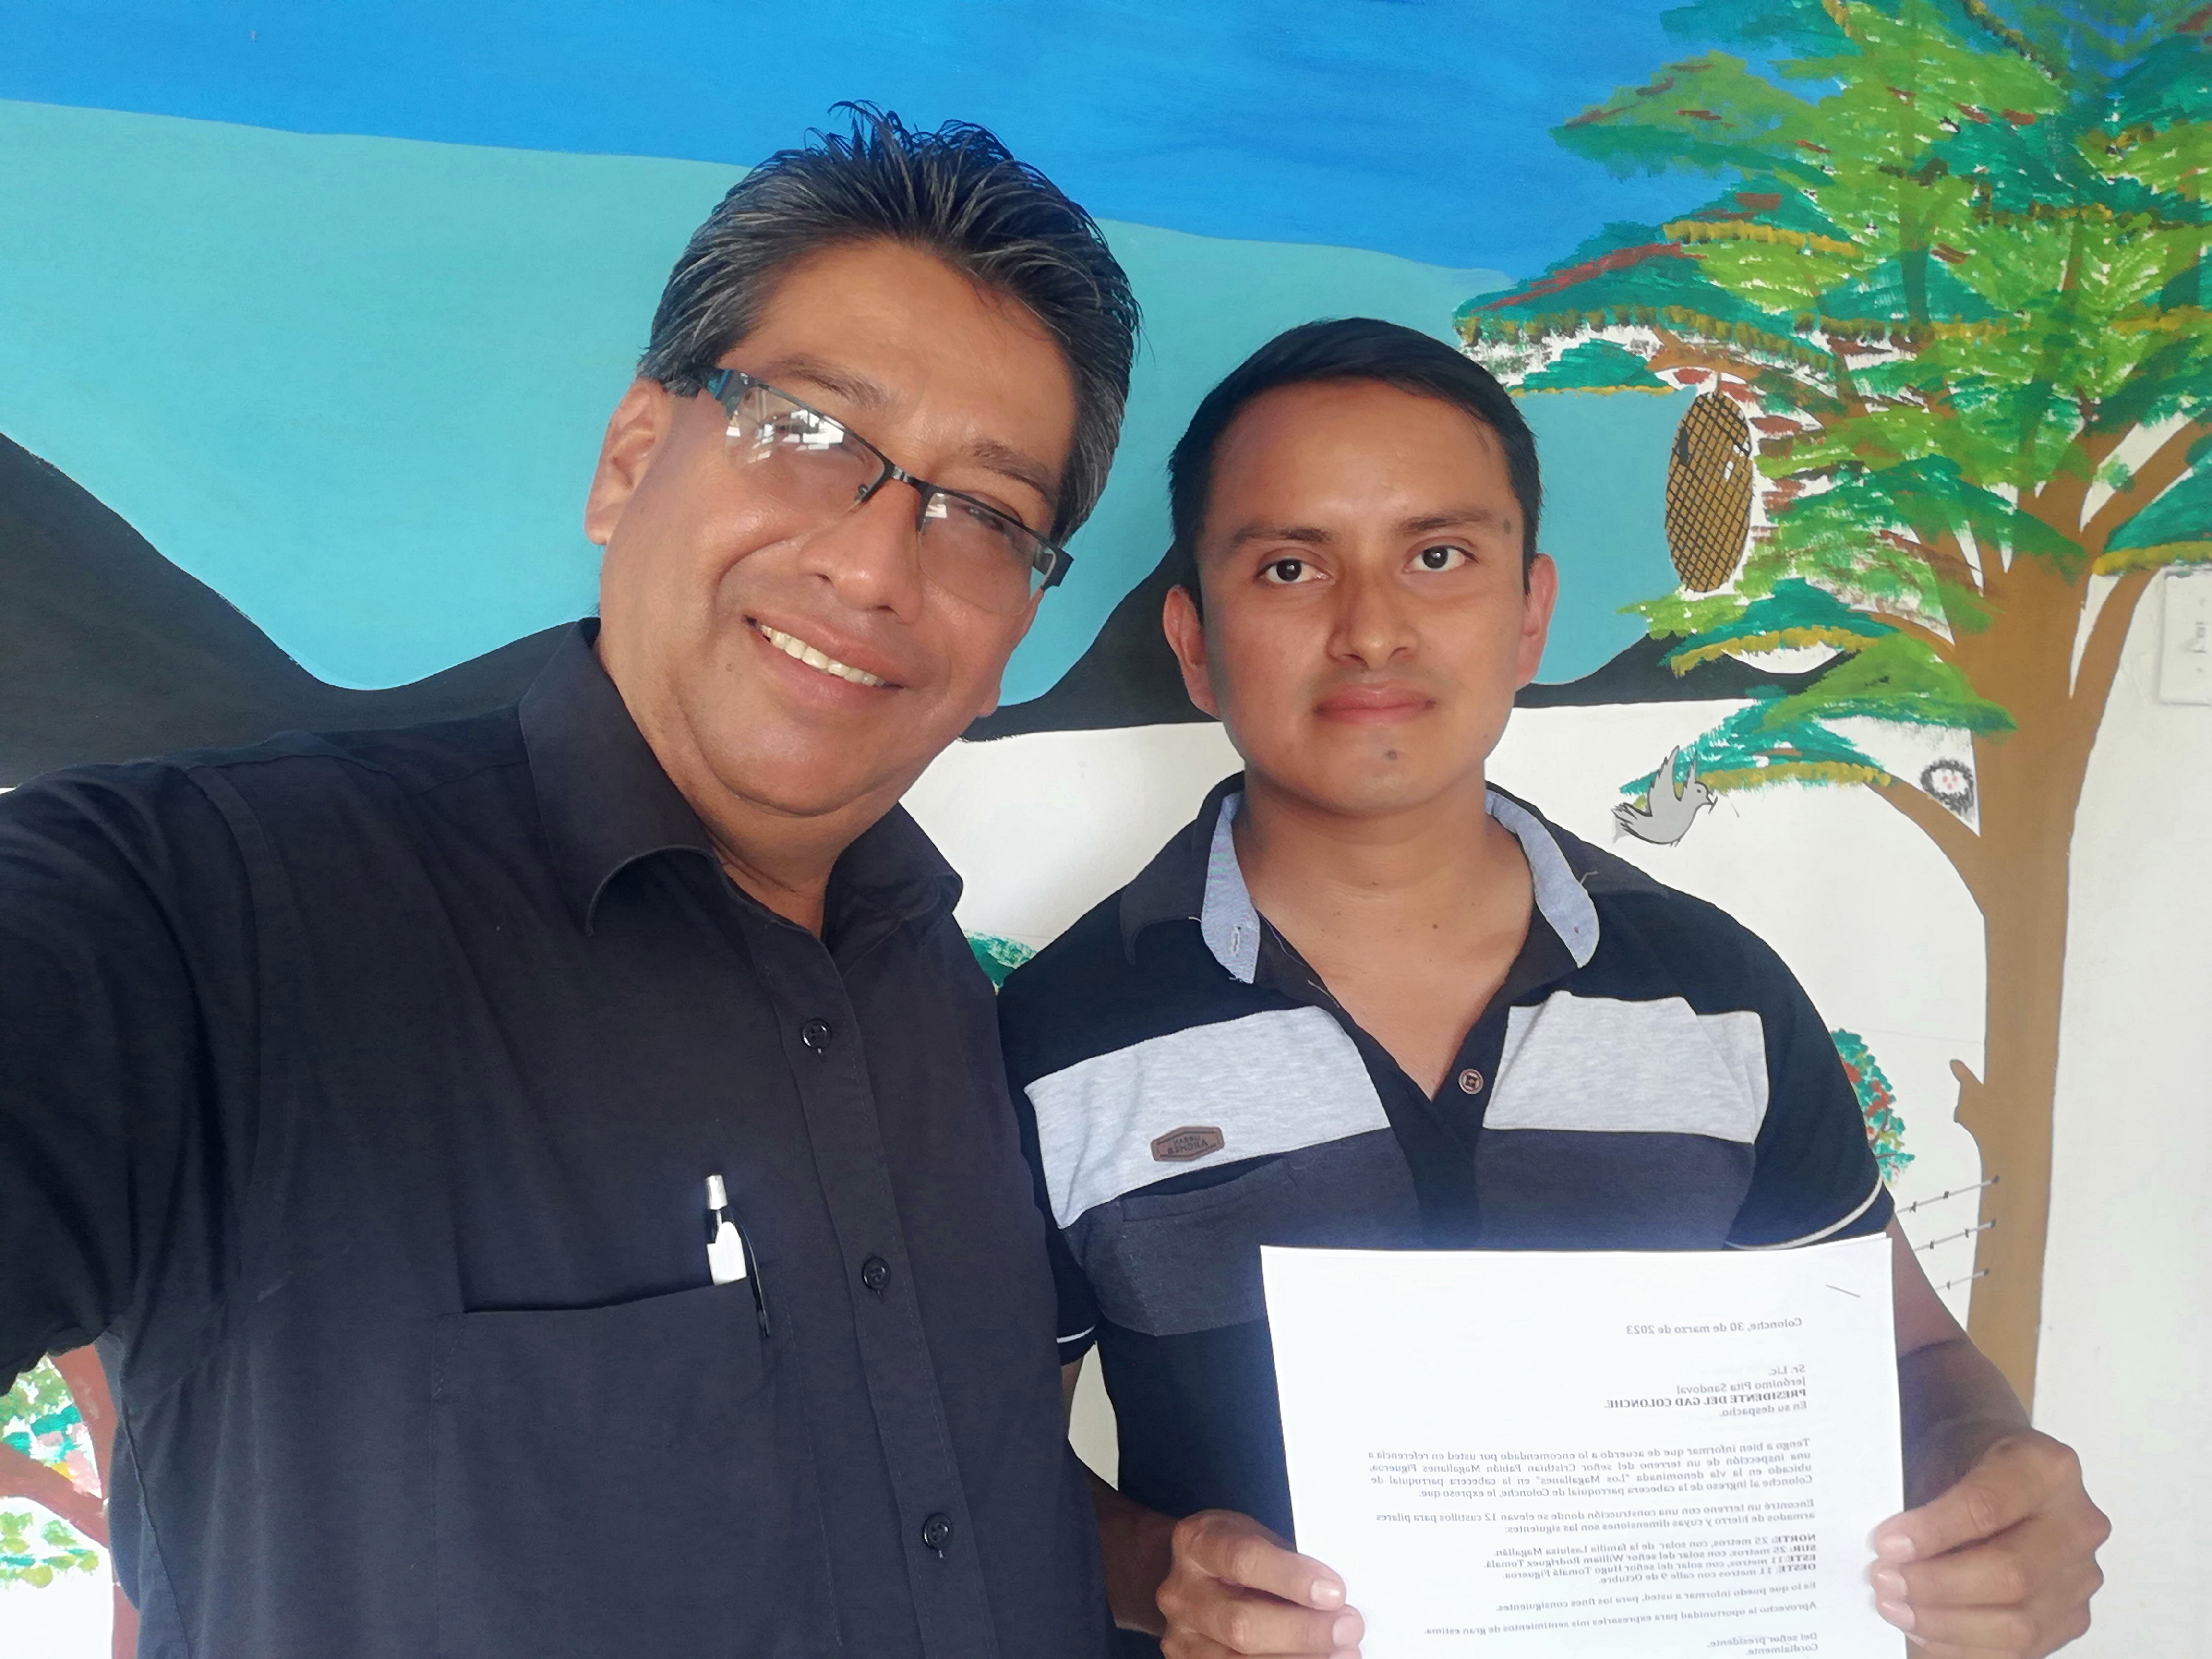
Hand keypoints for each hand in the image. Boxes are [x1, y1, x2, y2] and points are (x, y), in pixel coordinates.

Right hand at [1155, 1509, 1363, 1657]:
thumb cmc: (1236, 1551)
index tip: (1335, 1592)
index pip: (1243, 1560)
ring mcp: (1182, 1636)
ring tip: (1343, 1652)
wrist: (1190, 1577)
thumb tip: (1337, 1598)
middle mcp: (1182, 1592)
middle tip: (1349, 1628)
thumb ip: (1289, 1561)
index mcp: (1197, 1543)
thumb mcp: (1257, 1536)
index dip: (1291, 1578)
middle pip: (1241, 1624)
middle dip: (1303, 1632)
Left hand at [1870, 1429, 2108, 1656]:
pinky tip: (1925, 1632)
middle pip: (2011, 1574)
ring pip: (2019, 1623)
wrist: (1999, 1465)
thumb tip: (1890, 1551)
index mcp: (2048, 1469)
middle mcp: (2077, 1525)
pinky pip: (2021, 1650)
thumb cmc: (1967, 1456)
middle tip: (1885, 1581)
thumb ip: (1920, 1495)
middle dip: (1937, 1585)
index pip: (1989, 1507)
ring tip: (1896, 1608)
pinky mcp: (2071, 1616)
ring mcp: (2080, 1576)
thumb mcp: (1940, 1449)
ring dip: (1946, 1623)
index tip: (1887, 1544)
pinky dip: (1964, 1647)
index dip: (1934, 1532)